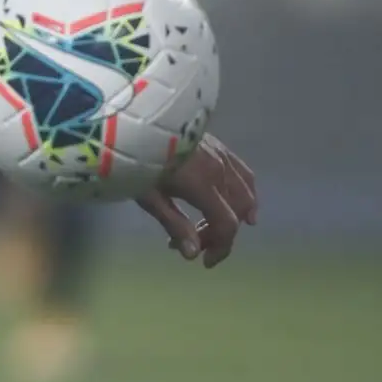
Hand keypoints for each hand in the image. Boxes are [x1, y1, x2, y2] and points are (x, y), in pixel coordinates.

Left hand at [136, 134, 256, 267]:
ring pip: (244, 193)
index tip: (204, 262)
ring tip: (218, 229)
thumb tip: (193, 254)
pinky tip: (242, 201)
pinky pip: (242, 172)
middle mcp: (219, 169)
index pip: (226, 224)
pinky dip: (246, 191)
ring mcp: (221, 155)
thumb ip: (174, 224)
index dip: (220, 248)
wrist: (135, 119)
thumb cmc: (136, 157)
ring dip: (233, 215)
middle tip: (197, 243)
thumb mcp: (148, 195)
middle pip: (235, 211)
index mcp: (202, 183)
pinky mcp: (218, 145)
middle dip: (219, 234)